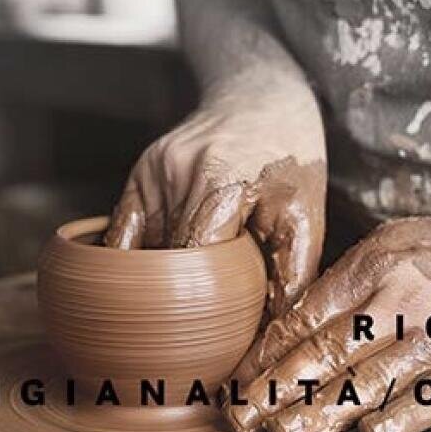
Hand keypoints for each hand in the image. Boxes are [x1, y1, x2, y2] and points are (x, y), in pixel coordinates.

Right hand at [103, 72, 326, 318]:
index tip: (211, 333)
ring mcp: (153, 169)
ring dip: (156, 278)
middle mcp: (179, 170)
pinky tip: (153, 278)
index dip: (200, 301)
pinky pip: (123, 231)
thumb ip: (294, 271)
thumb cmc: (290, 157)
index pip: (194, 259)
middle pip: (163, 259)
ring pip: (140, 250)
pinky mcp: (139, 172)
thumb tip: (277, 328)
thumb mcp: (307, 211)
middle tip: (195, 329)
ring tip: (177, 302)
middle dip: (178, 296)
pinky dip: (136, 259)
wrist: (264, 98)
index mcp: (222, 178)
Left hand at [222, 214, 430, 431]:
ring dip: (320, 415)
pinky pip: (422, 405)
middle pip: (328, 356)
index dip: (268, 356)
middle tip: (244, 419)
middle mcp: (402, 304)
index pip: (307, 319)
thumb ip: (342, 284)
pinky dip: (392, 423)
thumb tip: (289, 331)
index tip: (240, 384)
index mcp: (376, 268)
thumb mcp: (387, 244)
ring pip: (366, 386)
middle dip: (279, 392)